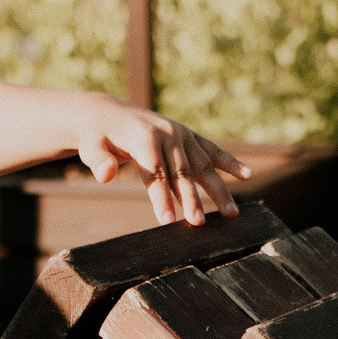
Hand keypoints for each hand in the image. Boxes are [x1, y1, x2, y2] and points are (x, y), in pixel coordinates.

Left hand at [76, 101, 251, 226]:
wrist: (108, 114)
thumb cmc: (97, 137)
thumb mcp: (89, 147)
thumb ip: (98, 161)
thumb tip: (105, 175)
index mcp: (145, 137)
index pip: (156, 173)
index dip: (162, 197)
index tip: (167, 221)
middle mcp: (168, 134)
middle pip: (182, 173)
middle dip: (191, 199)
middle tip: (198, 224)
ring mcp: (182, 134)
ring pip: (203, 165)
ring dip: (218, 190)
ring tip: (231, 214)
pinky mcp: (189, 136)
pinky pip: (213, 150)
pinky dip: (231, 162)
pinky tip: (248, 175)